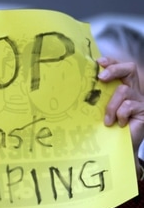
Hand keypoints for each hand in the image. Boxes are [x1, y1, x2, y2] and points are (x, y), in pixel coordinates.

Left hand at [98, 57, 143, 177]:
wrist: (117, 146)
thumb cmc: (105, 126)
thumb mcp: (97, 108)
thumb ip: (93, 96)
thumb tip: (71, 88)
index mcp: (120, 85)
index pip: (118, 66)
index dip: (110, 61)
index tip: (98, 62)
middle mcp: (132, 89)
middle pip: (129, 69)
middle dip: (114, 69)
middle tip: (101, 77)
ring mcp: (139, 99)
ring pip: (124, 90)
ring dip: (112, 105)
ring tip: (107, 119)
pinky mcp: (143, 110)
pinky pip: (129, 106)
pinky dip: (120, 114)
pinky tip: (118, 124)